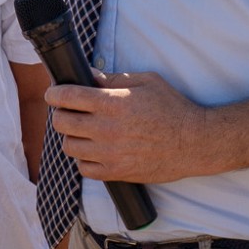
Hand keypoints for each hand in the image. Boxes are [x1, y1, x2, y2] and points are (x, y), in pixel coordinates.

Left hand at [45, 71, 213, 182]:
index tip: (53, 94)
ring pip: (70, 147)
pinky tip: (94, 151)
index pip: (67, 97)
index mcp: (113, 103)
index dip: (54, 94)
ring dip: (73, 137)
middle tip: (70, 112)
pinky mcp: (117, 173)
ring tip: (84, 132)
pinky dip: (85, 160)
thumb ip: (114, 78)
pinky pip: (84, 169)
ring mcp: (110, 154)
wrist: (194, 142)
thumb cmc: (173, 108)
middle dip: (61, 114)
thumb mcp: (146, 82)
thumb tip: (89, 75)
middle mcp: (107, 129)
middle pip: (62, 123)